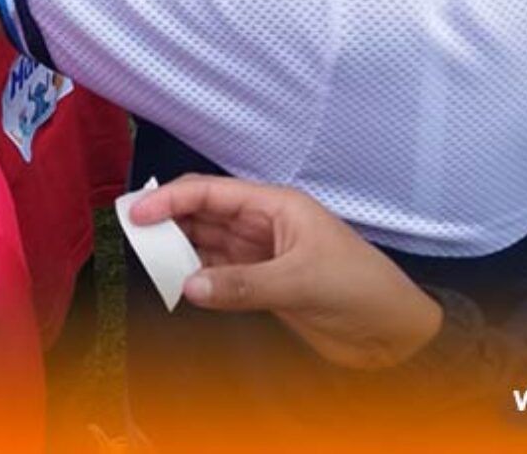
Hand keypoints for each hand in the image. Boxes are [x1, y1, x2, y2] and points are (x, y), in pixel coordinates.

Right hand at [130, 175, 444, 369]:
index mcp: (277, 206)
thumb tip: (188, 287)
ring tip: (148, 259)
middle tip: (132, 235)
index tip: (137, 213)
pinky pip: (218, 274)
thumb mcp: (302, 282)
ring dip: (179, 249)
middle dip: (168, 220)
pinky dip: (195, 278)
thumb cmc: (361, 290)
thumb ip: (243, 285)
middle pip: (204, 214)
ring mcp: (261, 255)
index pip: (213, 193)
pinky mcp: (262, 285)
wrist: (394, 333)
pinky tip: (177, 283)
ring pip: (207, 243)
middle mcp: (264, 225)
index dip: (172, 199)